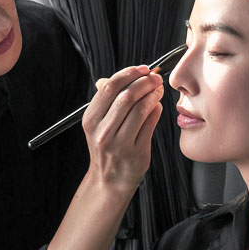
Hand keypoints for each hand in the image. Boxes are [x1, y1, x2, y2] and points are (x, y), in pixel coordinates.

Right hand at [81, 65, 163, 193]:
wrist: (109, 180)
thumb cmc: (106, 148)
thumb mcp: (97, 125)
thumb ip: (104, 102)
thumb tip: (108, 78)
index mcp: (91, 120)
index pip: (109, 87)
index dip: (128, 74)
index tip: (141, 69)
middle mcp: (103, 132)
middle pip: (126, 96)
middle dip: (144, 81)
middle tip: (155, 77)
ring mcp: (120, 144)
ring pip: (141, 108)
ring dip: (153, 94)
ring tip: (158, 89)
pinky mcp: (137, 152)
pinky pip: (150, 123)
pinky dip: (156, 109)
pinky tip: (157, 105)